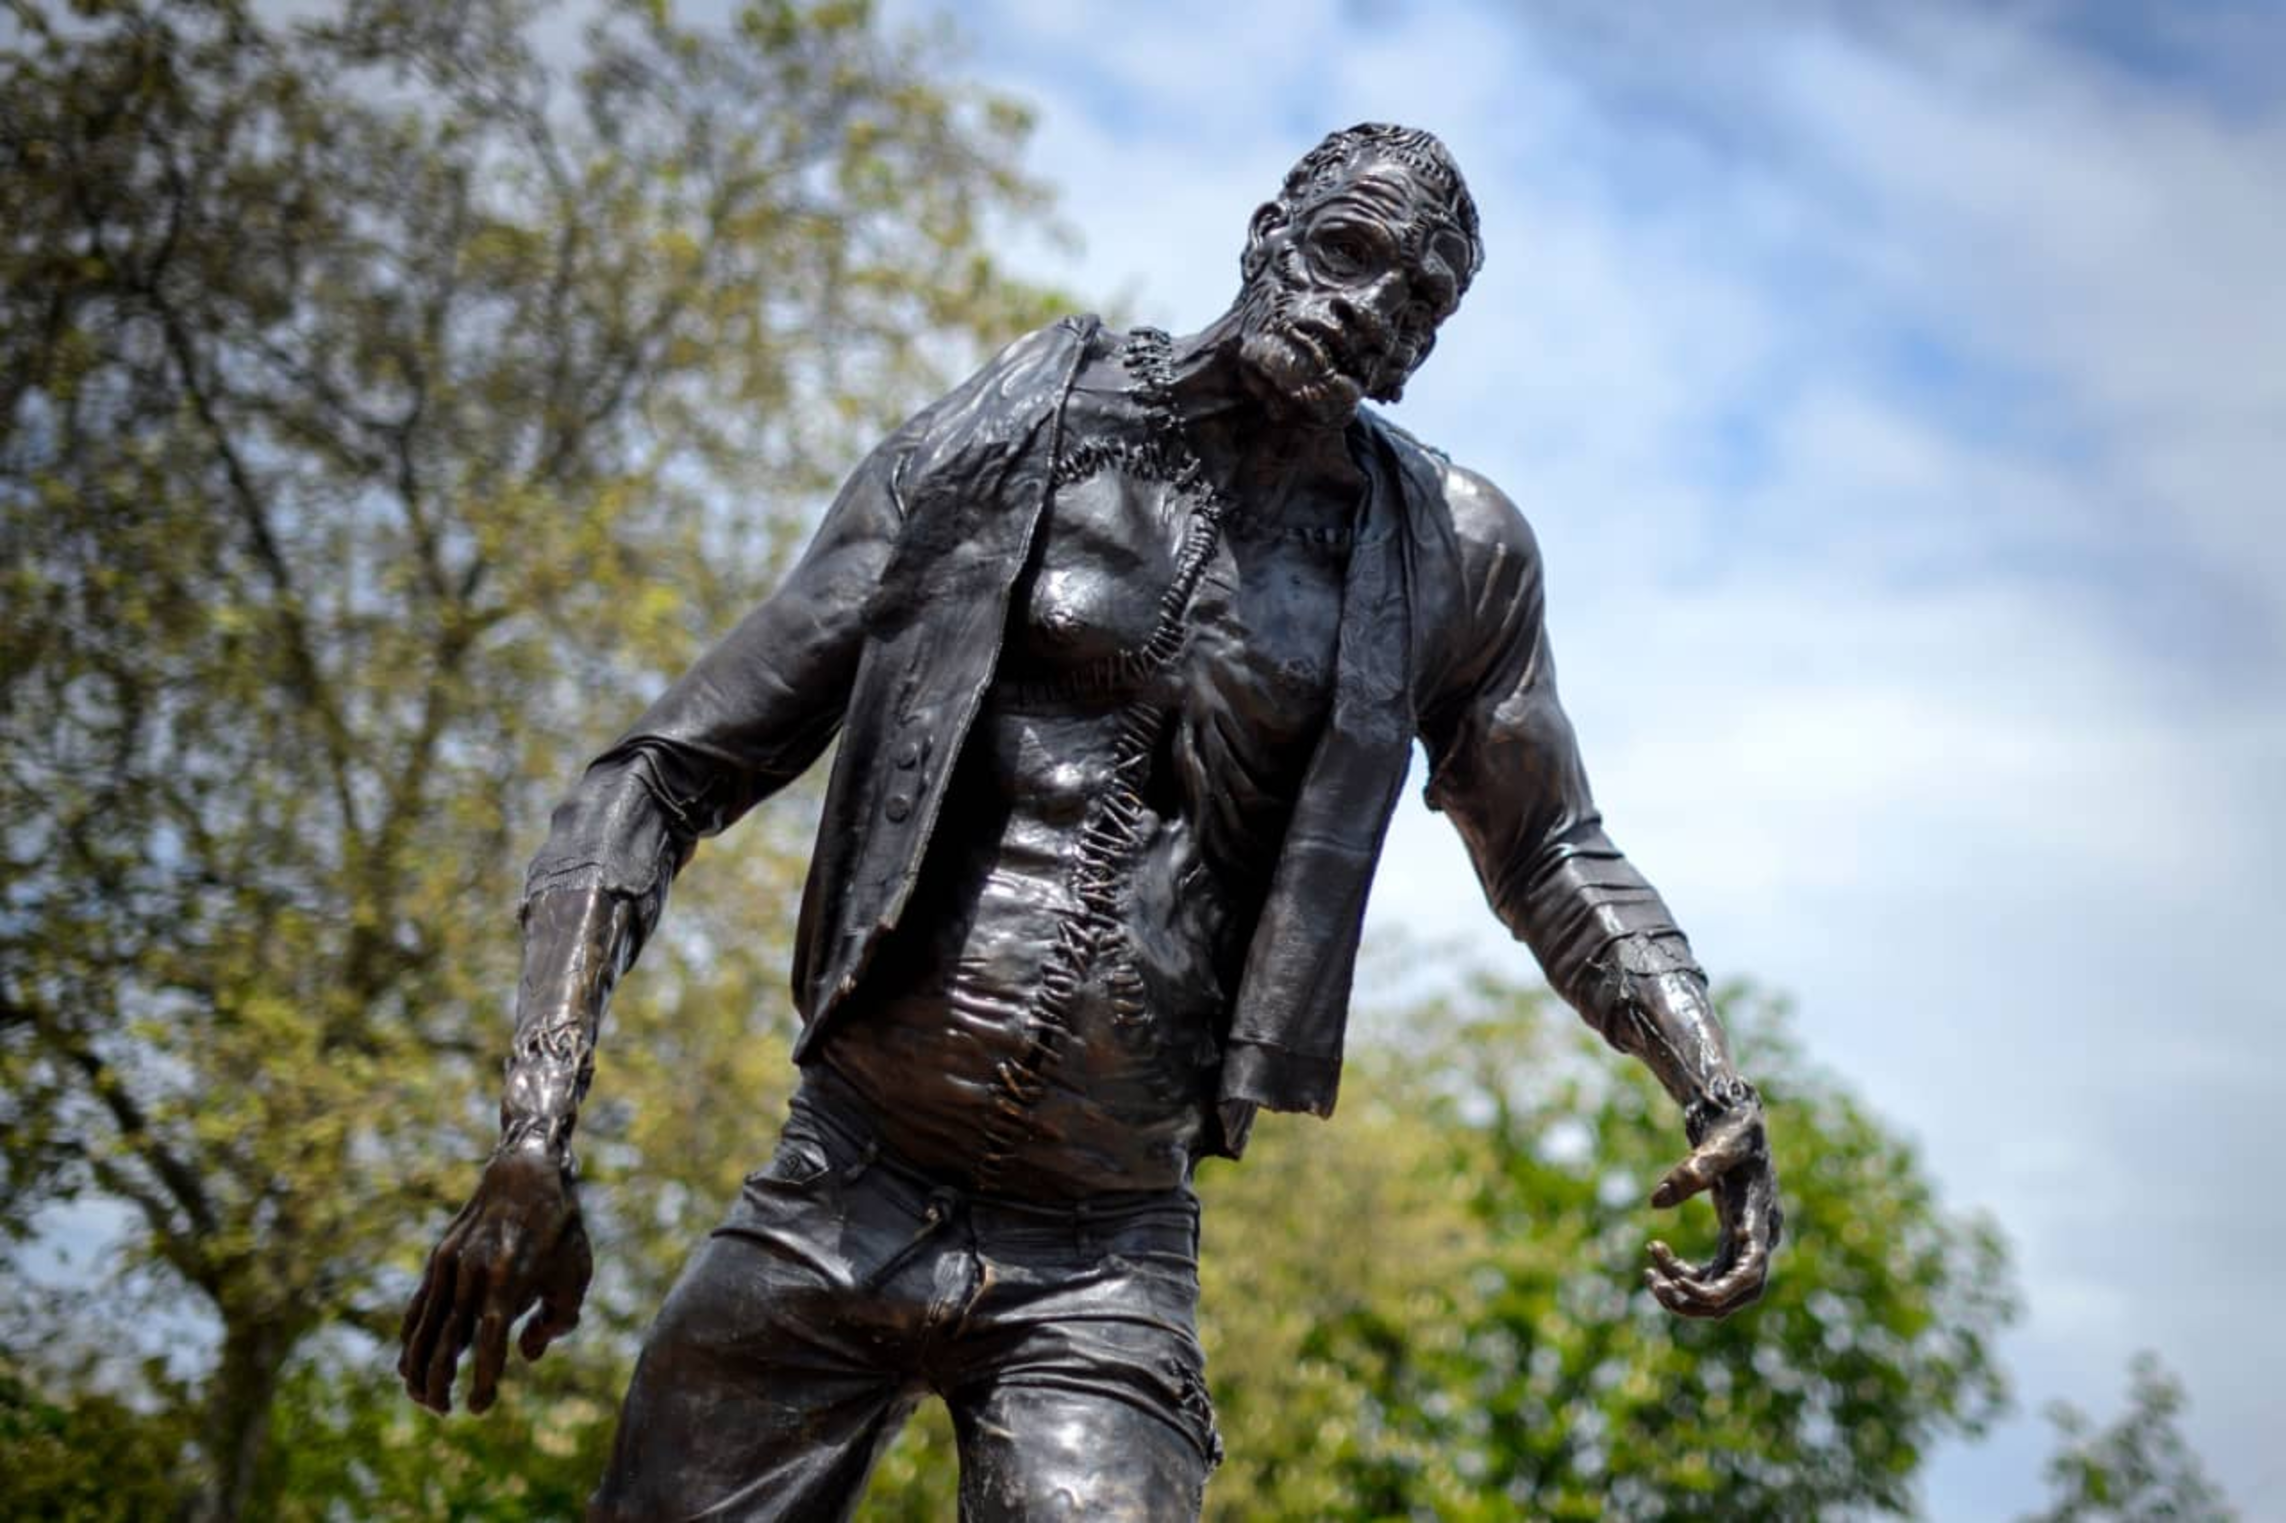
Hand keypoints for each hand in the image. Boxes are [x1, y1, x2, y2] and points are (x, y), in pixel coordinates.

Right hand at [398, 1148, 591, 1413]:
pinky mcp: (439, 1258)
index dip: (482, 1377)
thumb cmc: (560, 1230)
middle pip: (445, 1341)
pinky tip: (409, 1363)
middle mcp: (473, 1273)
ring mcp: (450, 1264)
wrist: (526, 1173)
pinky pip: (419, 1306)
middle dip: (439, 1383)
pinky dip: (412, 1337)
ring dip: (418, 1367)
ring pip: (424, 1327)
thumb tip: (525, 1355)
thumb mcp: (575, 1275)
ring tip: (423, 1398)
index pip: (489, 1341)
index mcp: (509, 1278)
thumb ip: (557, 1321)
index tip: (479, 1406)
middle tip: (445, 1411)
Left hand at [1643, 1092, 1781, 1317]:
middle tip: (1654, 1283)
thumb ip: (1692, 1171)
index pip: (1750, 1272)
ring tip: (1648, 1277)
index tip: (1679, 1284)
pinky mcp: (1731, 1241)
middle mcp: (1759, 1238)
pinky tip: (1656, 1253)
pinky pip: (1711, 1274)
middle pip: (1739, 1294)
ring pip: (1723, 1291)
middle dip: (1697, 1300)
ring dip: (1685, 1293)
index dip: (1720, 1290)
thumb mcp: (1717, 1145)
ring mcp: (1746, 1244)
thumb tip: (1655, 1201)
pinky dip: (1683, 1274)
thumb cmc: (1732, 1131)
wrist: (1740, 1122)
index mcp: (1759, 1218)